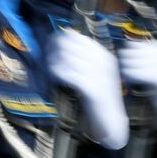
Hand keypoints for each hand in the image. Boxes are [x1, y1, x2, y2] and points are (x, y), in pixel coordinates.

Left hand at [46, 30, 128, 148]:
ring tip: (49, 69)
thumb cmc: (96, 96)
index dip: (57, 40)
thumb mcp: (91, 73)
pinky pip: (72, 75)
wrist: (110, 120)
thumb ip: (80, 59)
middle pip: (70, 45)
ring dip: (54, 62)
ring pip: (69, 58)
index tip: (48, 47)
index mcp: (104, 56)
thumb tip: (58, 46)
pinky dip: (59, 74)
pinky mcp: (95, 91)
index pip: (76, 37)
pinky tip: (54, 76)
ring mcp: (101, 76)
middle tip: (46, 59)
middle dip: (53, 50)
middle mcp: (104, 63)